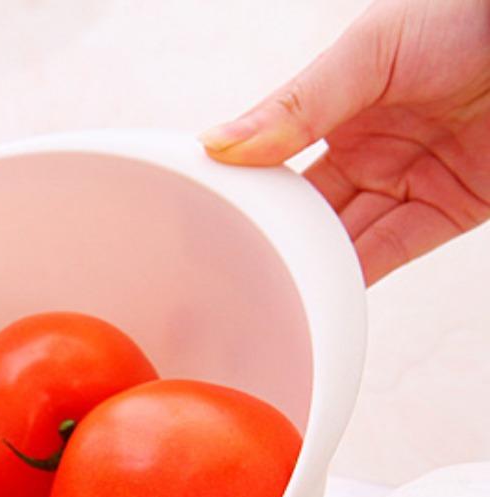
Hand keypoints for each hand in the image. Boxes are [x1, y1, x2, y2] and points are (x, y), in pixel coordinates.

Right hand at [200, 0, 489, 284]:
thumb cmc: (468, 14)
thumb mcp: (371, 48)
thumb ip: (299, 102)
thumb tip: (221, 145)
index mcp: (340, 107)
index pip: (276, 162)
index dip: (245, 191)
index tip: (207, 217)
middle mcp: (370, 150)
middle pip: (307, 211)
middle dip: (274, 239)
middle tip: (234, 265)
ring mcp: (406, 183)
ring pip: (342, 240)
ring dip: (310, 267)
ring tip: (271, 289)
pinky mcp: (445, 213)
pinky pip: (389, 253)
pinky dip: (354, 279)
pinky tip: (319, 294)